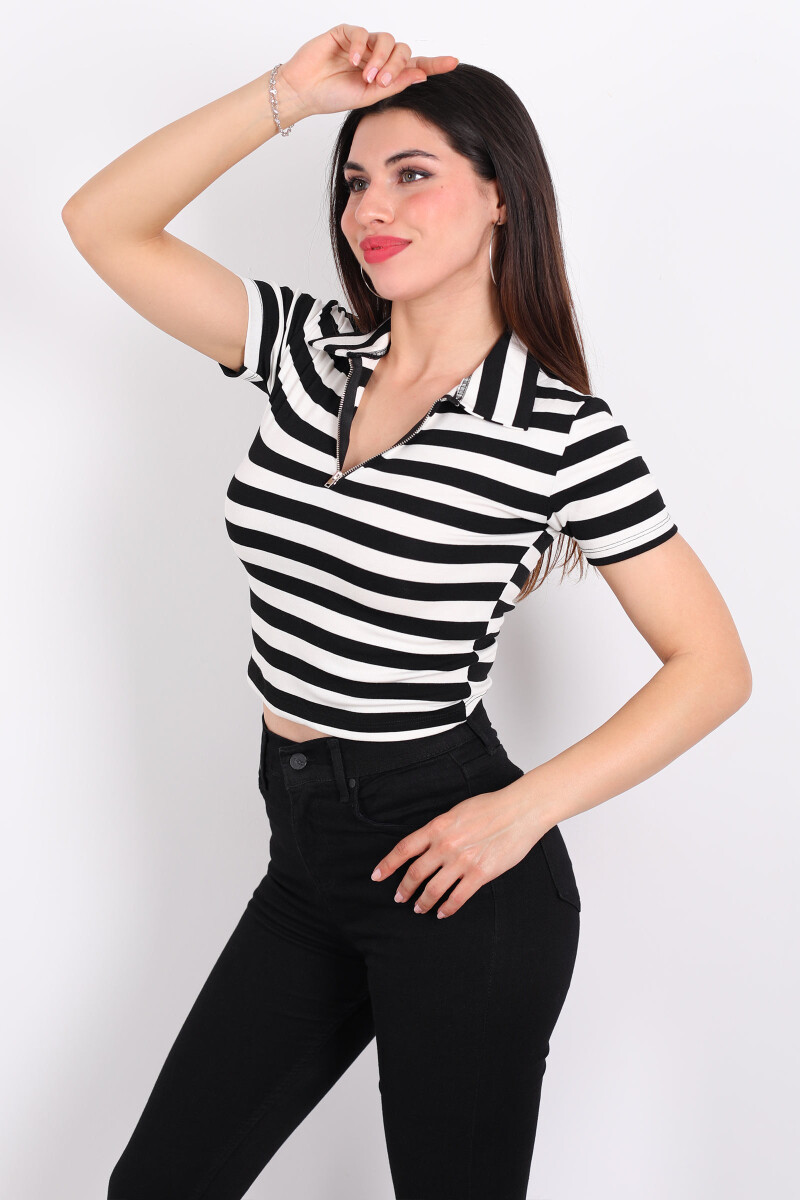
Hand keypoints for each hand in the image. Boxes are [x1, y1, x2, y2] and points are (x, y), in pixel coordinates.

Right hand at [279, 24, 458, 118]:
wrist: (304, 93)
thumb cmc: (332, 96)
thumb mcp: (368, 96)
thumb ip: (394, 84)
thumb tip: (421, 74)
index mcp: (385, 74)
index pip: (414, 65)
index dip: (434, 64)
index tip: (453, 63)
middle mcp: (376, 56)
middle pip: (401, 49)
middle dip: (396, 65)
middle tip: (382, 81)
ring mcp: (362, 44)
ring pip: (385, 39)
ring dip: (380, 58)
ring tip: (367, 75)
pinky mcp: (345, 33)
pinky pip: (361, 33)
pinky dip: (359, 47)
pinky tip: (352, 62)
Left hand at [370, 782, 548, 918]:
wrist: (519, 811)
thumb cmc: (490, 807)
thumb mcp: (456, 812)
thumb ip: (440, 828)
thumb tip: (428, 842)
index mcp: (437, 827)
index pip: (404, 849)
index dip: (387, 865)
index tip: (377, 876)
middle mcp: (445, 845)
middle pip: (415, 873)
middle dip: (404, 889)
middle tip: (399, 898)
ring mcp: (462, 861)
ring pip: (433, 889)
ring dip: (423, 902)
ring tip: (419, 909)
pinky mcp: (480, 873)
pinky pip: (457, 897)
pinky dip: (446, 908)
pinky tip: (442, 912)